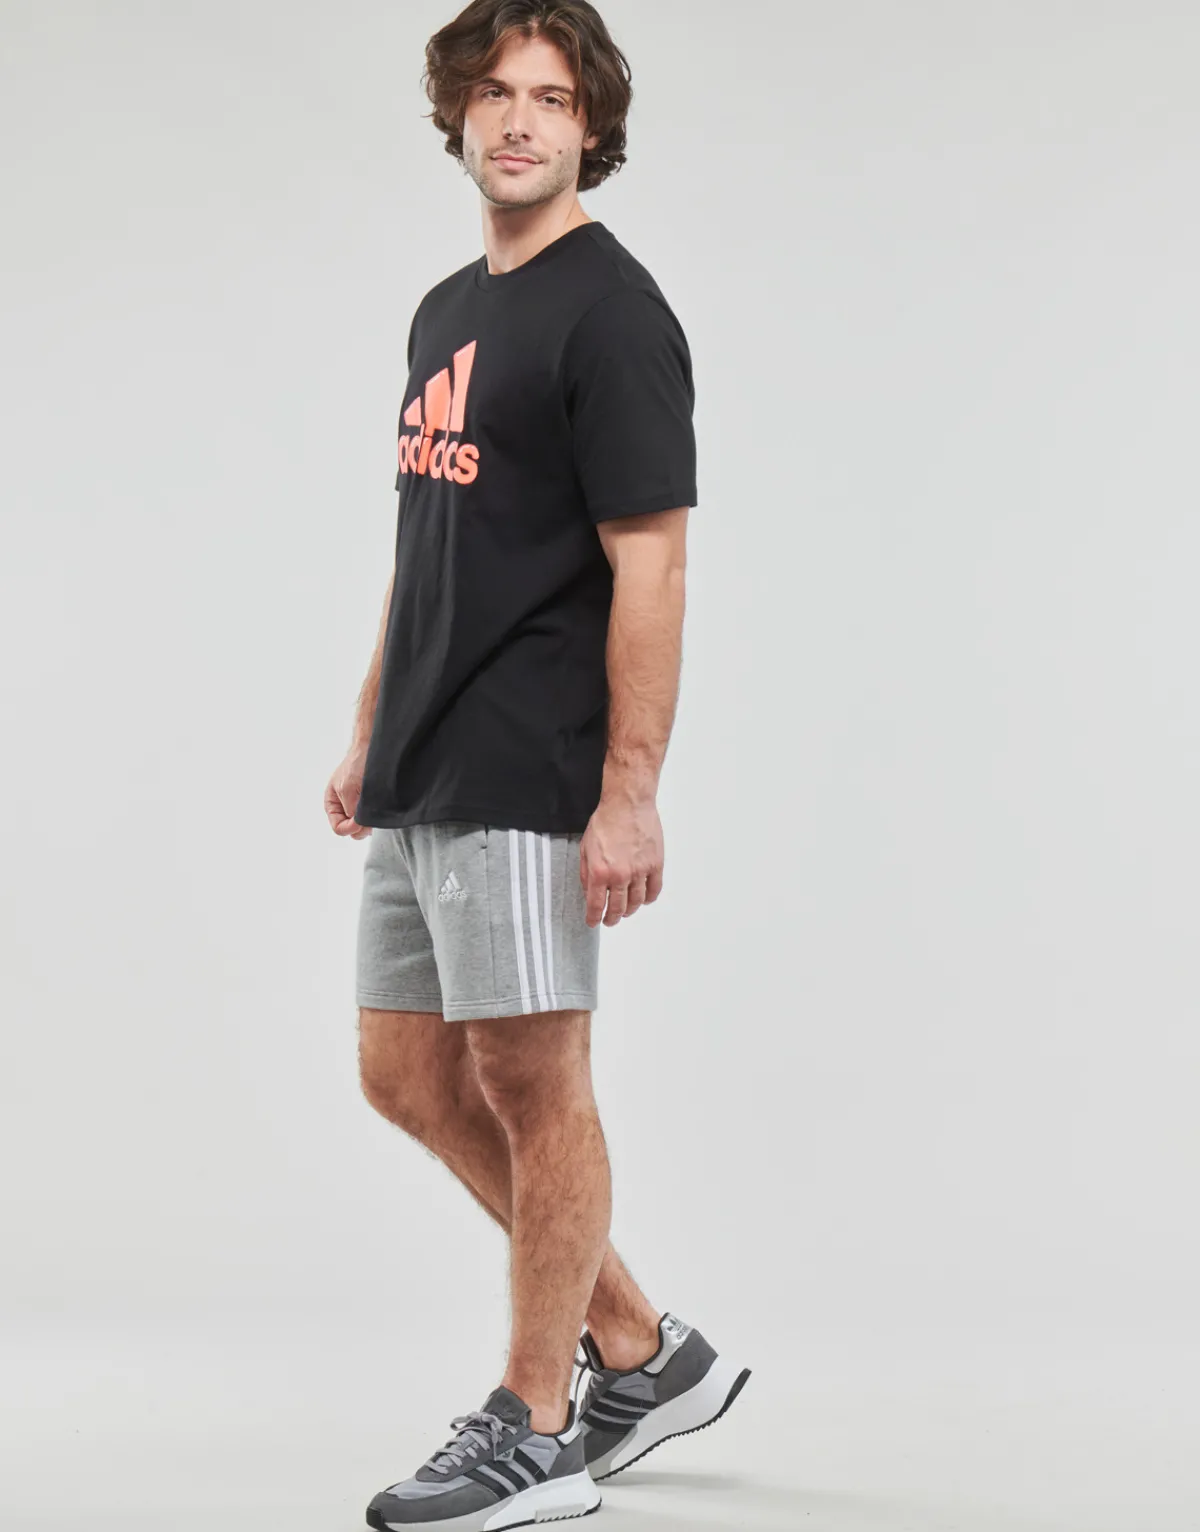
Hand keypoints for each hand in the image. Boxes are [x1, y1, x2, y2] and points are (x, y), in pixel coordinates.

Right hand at [324, 745, 371, 838]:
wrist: (371, 749)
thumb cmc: (356, 765)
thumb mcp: (348, 789)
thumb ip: (350, 811)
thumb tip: (358, 827)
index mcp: (331, 805)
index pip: (339, 829)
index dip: (351, 828)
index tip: (362, 820)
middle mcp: (343, 808)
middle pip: (352, 831)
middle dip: (361, 825)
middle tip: (370, 813)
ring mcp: (356, 807)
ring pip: (363, 825)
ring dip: (369, 819)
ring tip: (374, 804)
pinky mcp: (369, 804)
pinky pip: (371, 817)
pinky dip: (375, 815)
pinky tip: (379, 804)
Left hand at [580, 794, 663, 926]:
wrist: (627, 804)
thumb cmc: (606, 821)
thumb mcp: (585, 848)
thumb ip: (585, 873)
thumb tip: (588, 891)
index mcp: (599, 872)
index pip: (596, 905)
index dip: (594, 918)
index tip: (594, 922)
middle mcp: (620, 875)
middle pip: (617, 908)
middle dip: (611, 918)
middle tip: (609, 920)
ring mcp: (640, 871)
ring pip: (636, 902)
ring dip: (629, 910)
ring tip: (625, 911)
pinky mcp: (655, 865)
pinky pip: (654, 890)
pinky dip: (648, 898)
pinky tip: (644, 899)